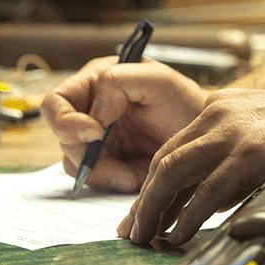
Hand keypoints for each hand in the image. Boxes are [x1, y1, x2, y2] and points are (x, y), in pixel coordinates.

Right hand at [41, 57, 207, 192]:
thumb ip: (119, 82)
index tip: (95, 134)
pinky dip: (117, 183)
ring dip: (106, 175)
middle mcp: (91, 111)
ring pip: (77, 165)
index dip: (67, 122)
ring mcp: (98, 140)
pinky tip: (141, 178)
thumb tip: (94, 114)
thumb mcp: (159, 81)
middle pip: (64, 140)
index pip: (58, 102)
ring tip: (139, 176)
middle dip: (92, 160)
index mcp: (96, 83)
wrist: (206, 136)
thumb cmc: (186, 102)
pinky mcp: (109, 164)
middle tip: (123, 173)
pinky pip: (97, 180)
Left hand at [118, 87, 264, 245]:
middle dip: (144, 201)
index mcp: (221, 106)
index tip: (142, 212)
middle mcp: (220, 114)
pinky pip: (208, 190)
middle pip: (165, 160)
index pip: (172, 148)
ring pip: (174, 172)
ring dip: (154, 210)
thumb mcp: (264, 131)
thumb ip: (233, 155)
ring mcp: (235, 131)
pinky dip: (187, 216)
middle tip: (133, 232)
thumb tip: (207, 196)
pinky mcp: (254, 152)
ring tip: (146, 239)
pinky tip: (179, 234)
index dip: (151, 184)